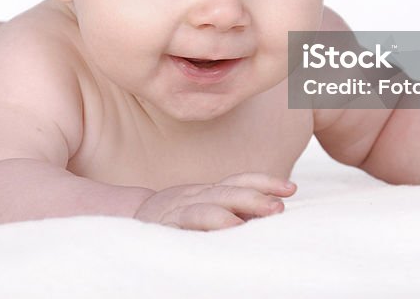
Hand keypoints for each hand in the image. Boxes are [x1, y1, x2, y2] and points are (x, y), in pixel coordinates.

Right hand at [134, 172, 296, 230]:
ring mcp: (175, 212)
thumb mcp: (203, 209)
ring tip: (247, 224)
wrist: (128, 218)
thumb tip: (271, 213)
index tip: (291, 189)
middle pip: (225, 193)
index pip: (238, 181)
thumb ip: (232, 209)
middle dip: (253, 198)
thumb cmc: (174, 219)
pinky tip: (213, 237)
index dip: (264, 182)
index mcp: (206, 192)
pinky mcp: (161, 230)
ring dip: (227, 215)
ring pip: (203, 209)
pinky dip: (196, 231)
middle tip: (278, 208)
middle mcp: (192, 197)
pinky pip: (179, 229)